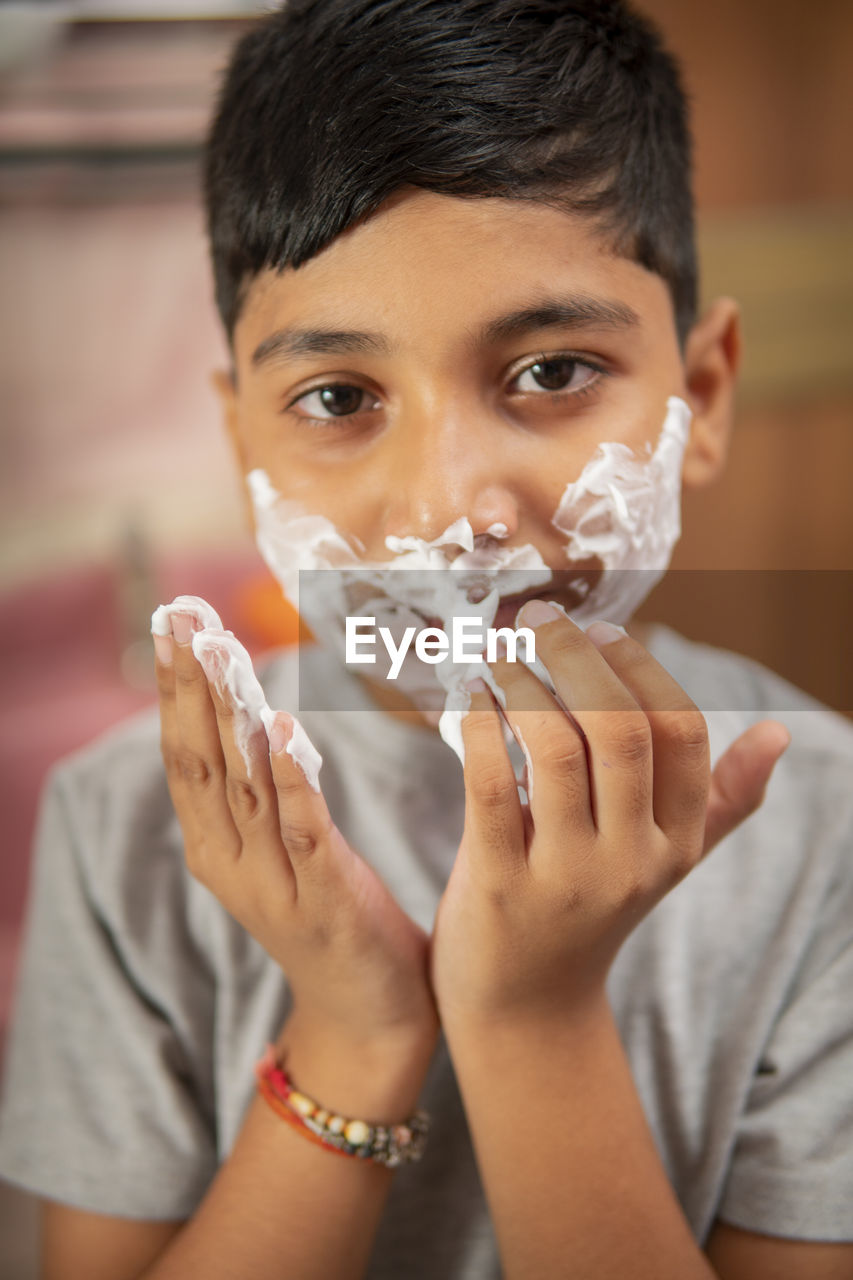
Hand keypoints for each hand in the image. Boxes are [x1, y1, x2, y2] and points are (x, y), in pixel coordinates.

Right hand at [154, 602, 438, 1055]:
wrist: (368, 1012)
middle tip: (182, 617)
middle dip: (191, 684)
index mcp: (217, 845)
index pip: (185, 752)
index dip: (178, 687)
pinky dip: (291, 779)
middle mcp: (231, 860)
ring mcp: (273, 882)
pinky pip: (302, 830)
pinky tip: (283, 730)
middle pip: (201, 759)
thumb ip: (261, 790)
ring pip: (242, 785)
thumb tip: (254, 713)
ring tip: (220, 653)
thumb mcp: (280, 847)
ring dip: (230, 715)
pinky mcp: (323, 898)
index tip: (175, 621)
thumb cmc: (330, 915)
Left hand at [430, 609, 790, 1028]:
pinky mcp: (500, 888)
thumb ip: (721, 799)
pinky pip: (491, 787)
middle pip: (621, 731)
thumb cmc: (590, 912)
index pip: (680, 733)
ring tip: (499, 654)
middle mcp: (632, 860)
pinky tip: (468, 698)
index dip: (641, 668)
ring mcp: (567, 877)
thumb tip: (780, 734)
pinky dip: (478, 728)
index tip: (602, 631)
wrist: (528, 1008)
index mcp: (676, 841)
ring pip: (557, 749)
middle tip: (541, 618)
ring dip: (523, 684)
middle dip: (578, 658)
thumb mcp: (666, 861)